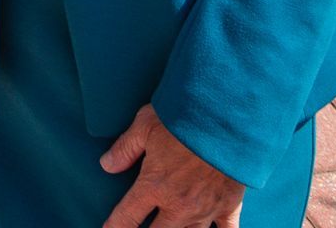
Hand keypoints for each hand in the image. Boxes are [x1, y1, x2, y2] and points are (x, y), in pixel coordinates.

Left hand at [100, 104, 242, 227]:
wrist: (225, 120)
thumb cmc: (184, 118)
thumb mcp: (145, 125)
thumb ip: (125, 148)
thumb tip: (107, 164)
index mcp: (154, 185)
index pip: (127, 217)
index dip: (115, 226)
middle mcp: (177, 205)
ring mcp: (204, 210)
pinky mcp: (228, 207)